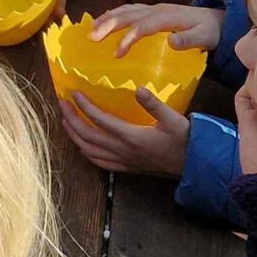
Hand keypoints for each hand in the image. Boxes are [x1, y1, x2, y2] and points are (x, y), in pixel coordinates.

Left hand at [59, 88, 191, 175]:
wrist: (194, 164)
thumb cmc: (185, 139)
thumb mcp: (173, 119)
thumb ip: (154, 104)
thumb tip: (138, 89)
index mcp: (131, 136)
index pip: (99, 120)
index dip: (84, 106)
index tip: (73, 93)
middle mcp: (123, 150)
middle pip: (87, 136)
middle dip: (71, 119)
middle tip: (61, 104)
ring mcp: (123, 161)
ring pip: (89, 151)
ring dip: (74, 136)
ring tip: (65, 121)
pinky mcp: (127, 167)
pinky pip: (100, 163)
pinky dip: (87, 153)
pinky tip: (82, 147)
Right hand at [90, 2, 220, 54]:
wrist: (216, 20)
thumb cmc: (209, 32)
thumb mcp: (205, 38)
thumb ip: (189, 40)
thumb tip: (171, 41)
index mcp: (168, 17)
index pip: (144, 25)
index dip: (129, 37)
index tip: (117, 53)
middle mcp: (157, 10)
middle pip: (129, 14)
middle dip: (109, 25)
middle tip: (92, 38)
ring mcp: (153, 9)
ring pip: (126, 10)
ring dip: (108, 19)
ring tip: (91, 30)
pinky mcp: (151, 11)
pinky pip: (129, 10)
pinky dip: (114, 15)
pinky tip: (104, 21)